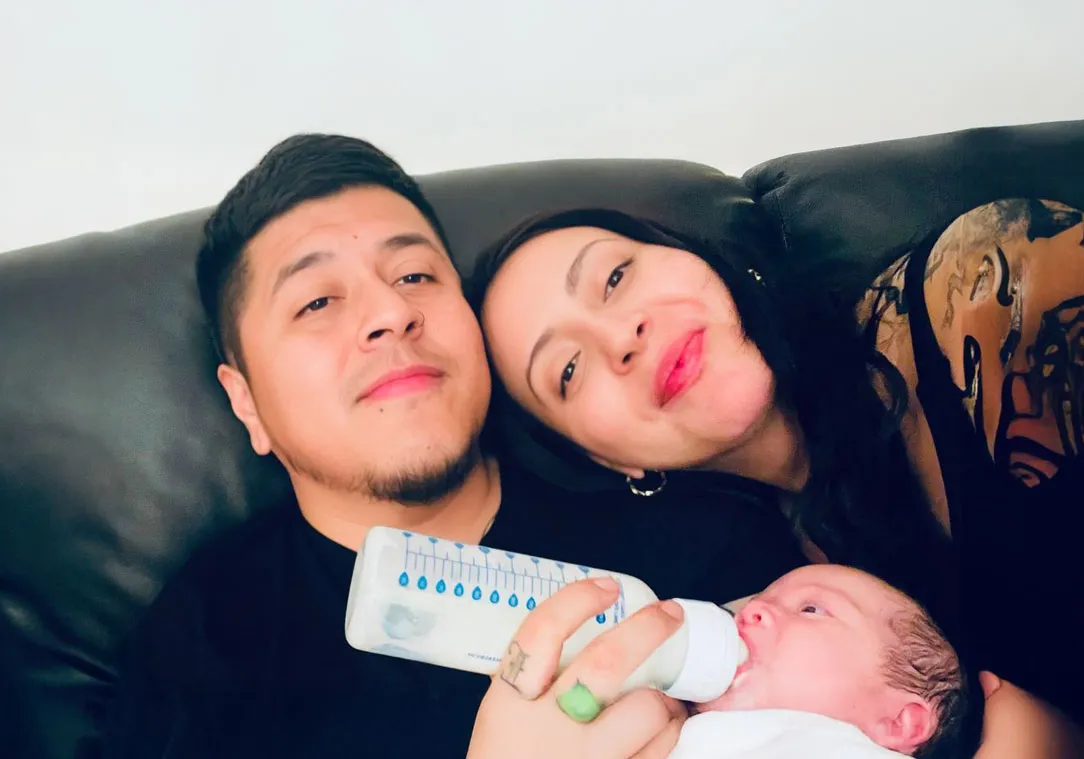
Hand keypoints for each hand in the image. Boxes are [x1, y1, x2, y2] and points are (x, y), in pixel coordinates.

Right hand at [466, 577, 688, 758]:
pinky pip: (660, 753)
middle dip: (647, 630)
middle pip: (605, 663)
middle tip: (670, 615)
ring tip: (669, 701)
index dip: (578, 600)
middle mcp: (544, 729)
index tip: (610, 586)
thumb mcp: (506, 720)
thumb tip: (602, 639)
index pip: (541, 632)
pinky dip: (670, 737)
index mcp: (510, 702)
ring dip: (668, 701)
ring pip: (645, 711)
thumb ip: (538, 684)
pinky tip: (665, 734)